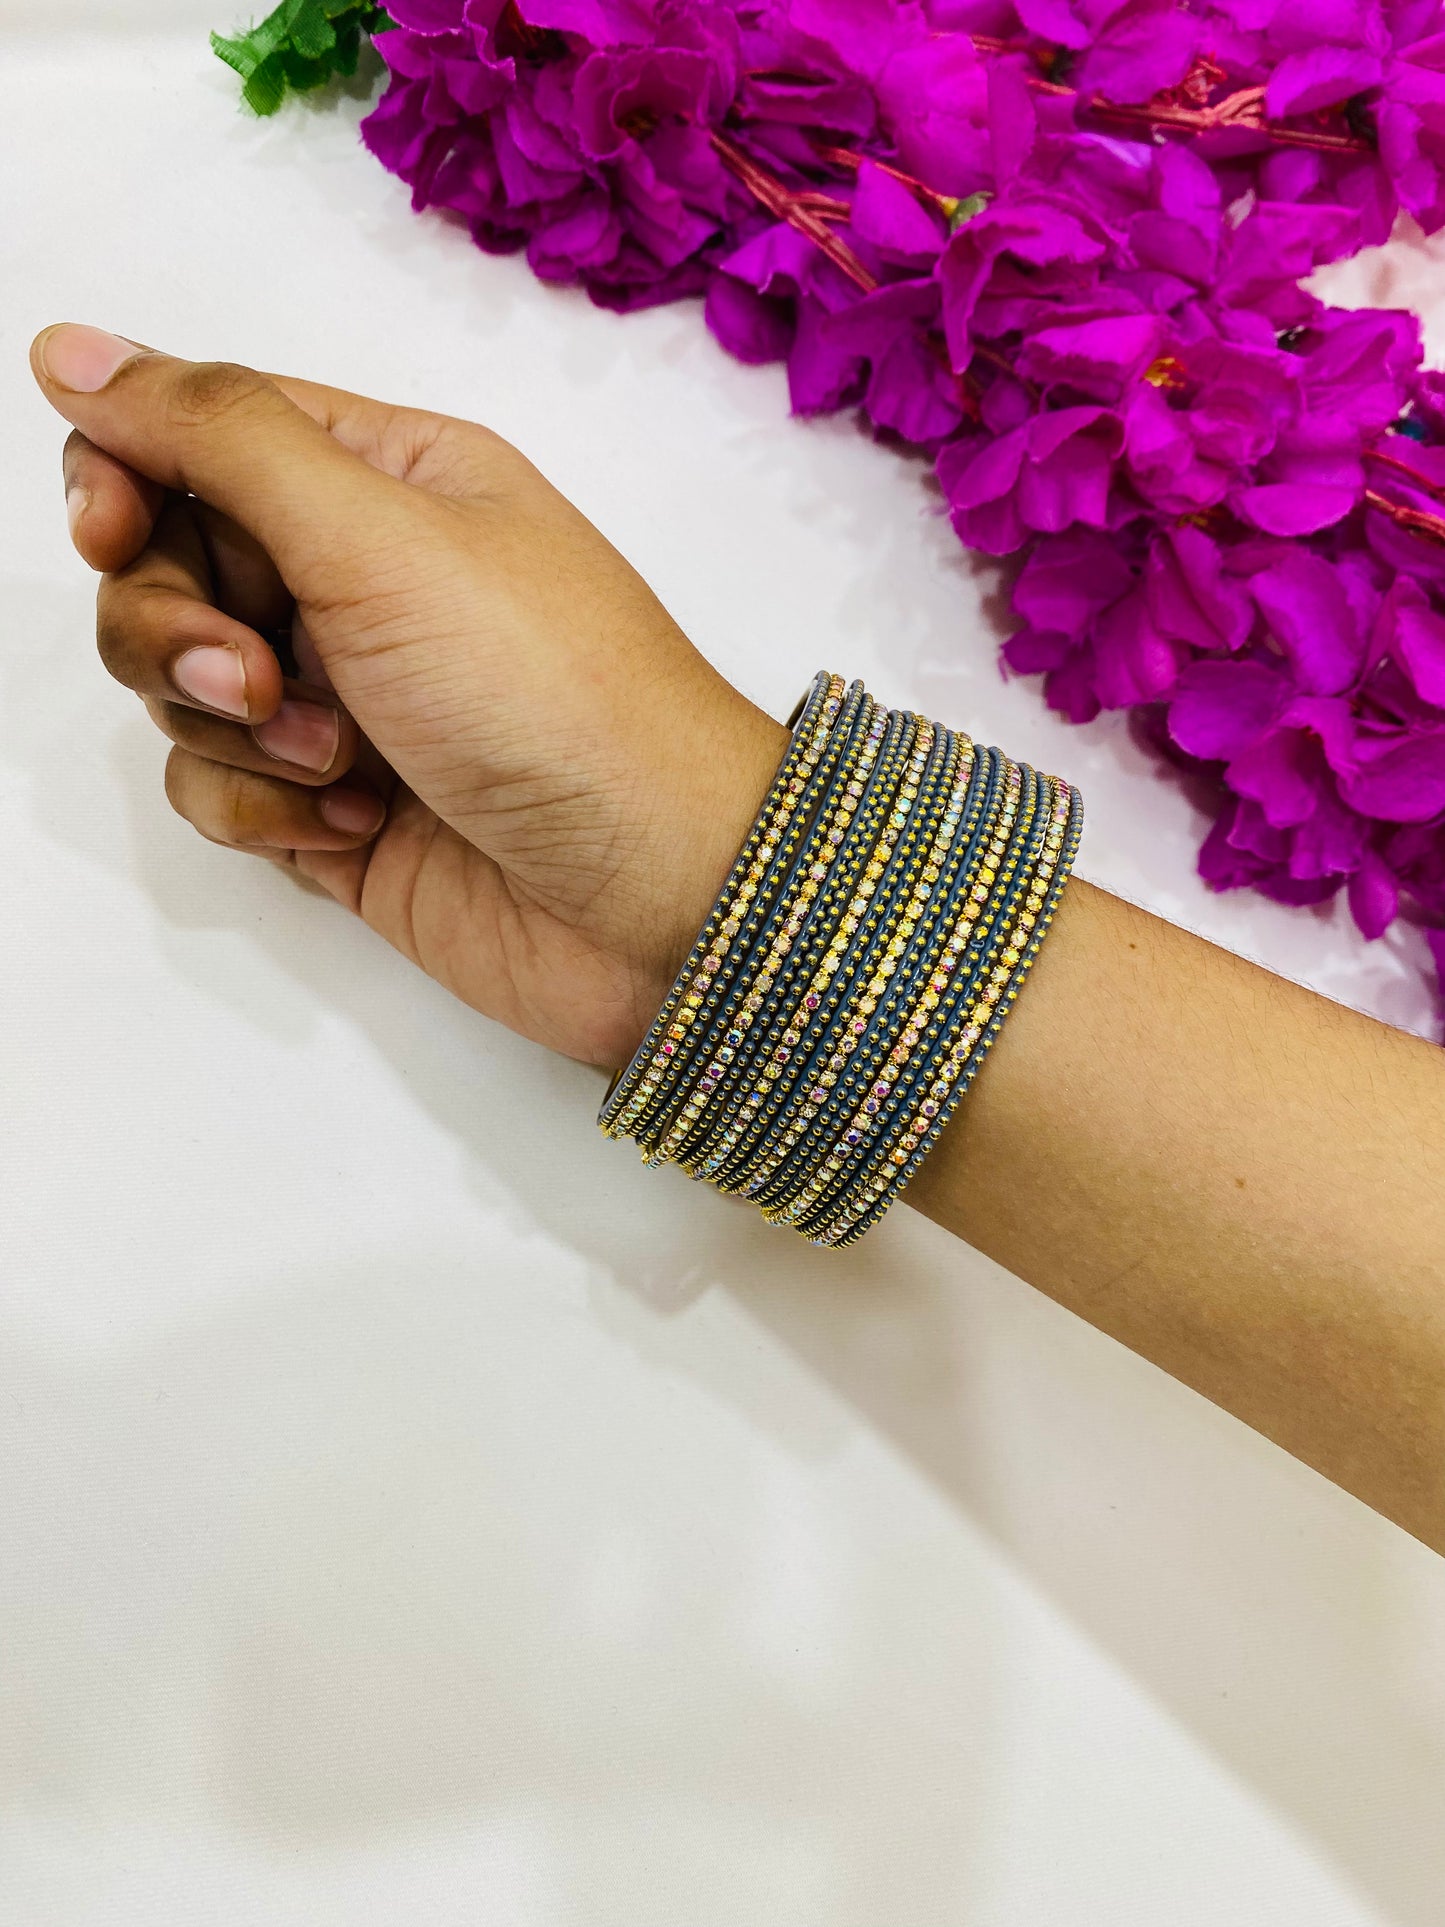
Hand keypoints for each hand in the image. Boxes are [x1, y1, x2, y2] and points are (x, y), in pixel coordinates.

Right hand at [31, 324, 787, 1066]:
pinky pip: (217, 789)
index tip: (111, 529)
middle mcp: (359, 582)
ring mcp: (345, 701)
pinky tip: (357, 829)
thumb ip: (219, 435)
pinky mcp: (331, 813)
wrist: (655, 899)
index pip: (200, 435)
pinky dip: (265, 811)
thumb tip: (75, 351)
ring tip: (341, 763)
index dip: (128, 473)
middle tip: (259, 676)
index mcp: (385, 480)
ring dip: (234, 727)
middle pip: (166, 565)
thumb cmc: (553, 699)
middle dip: (179, 627)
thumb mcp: (382, 533)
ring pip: (182, 686)